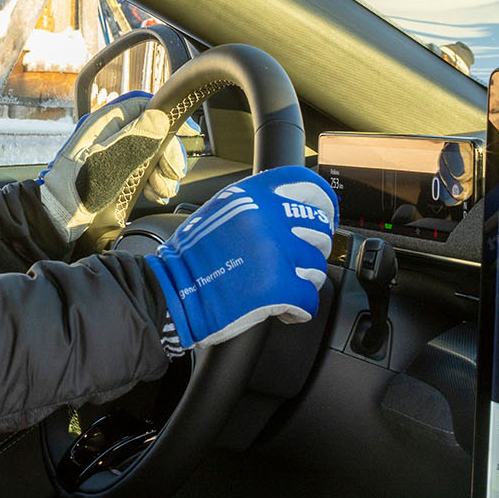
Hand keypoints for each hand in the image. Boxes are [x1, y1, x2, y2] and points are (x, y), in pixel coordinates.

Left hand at [38, 92, 187, 242]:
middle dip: (167, 154)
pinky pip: (141, 169)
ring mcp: (111, 152)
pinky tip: (154, 194)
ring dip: (162, 172)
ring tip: (162, 190)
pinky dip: (152, 181)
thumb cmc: (77, 188)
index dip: (168, 116)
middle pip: (151, 132)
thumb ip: (137, 138)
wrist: (58, 216)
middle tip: (173, 175)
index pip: (144, 106)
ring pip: (149, 153)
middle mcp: (109, 133)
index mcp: (105, 122)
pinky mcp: (113, 172)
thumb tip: (161, 118)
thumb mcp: (111, 161)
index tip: (189, 131)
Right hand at [147, 166, 336, 349]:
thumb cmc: (191, 258)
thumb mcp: (220, 212)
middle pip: (320, 231)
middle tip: (295, 262)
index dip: (325, 203)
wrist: (172, 292)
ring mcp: (275, 253)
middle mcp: (267, 219)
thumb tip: (290, 208)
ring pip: (317, 268)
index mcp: (253, 196)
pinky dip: (299, 310)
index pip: (309, 187)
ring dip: (303, 282)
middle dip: (312, 250)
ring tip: (282, 288)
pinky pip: (309, 300)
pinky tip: (283, 310)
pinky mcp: (278, 288)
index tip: (327, 217)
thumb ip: (256, 205)